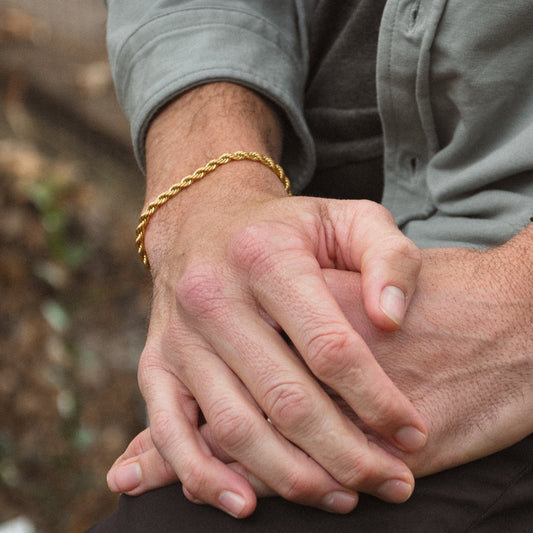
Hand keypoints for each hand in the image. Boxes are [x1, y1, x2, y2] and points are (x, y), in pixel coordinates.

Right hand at [108, 227, 532, 500]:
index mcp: (267, 258)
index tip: (413, 434)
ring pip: (234, 426)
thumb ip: (387, 257)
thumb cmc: (286, 229)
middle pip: (286, 399)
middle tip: (393, 482)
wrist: (203, 222)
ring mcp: (179, 335)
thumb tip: (392, 320)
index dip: (378, 400)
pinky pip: (169, 430)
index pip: (330, 347)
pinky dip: (203, 476)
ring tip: (342, 498)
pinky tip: (246, 504)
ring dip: (291, 476)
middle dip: (346, 454)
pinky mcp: (155, 362)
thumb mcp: (347, 219)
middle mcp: (214, 296)